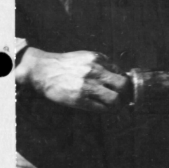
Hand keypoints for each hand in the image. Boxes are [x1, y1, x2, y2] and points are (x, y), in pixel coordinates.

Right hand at [16, 48, 130, 112]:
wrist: (42, 70)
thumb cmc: (65, 65)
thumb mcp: (86, 57)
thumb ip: (103, 64)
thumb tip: (121, 75)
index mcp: (98, 59)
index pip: (121, 73)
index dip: (125, 83)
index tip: (124, 89)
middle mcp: (94, 71)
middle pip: (123, 85)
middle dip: (126, 94)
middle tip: (124, 98)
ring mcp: (87, 85)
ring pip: (114, 99)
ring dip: (117, 105)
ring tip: (115, 106)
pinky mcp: (78, 99)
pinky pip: (100, 108)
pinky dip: (105, 110)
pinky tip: (103, 108)